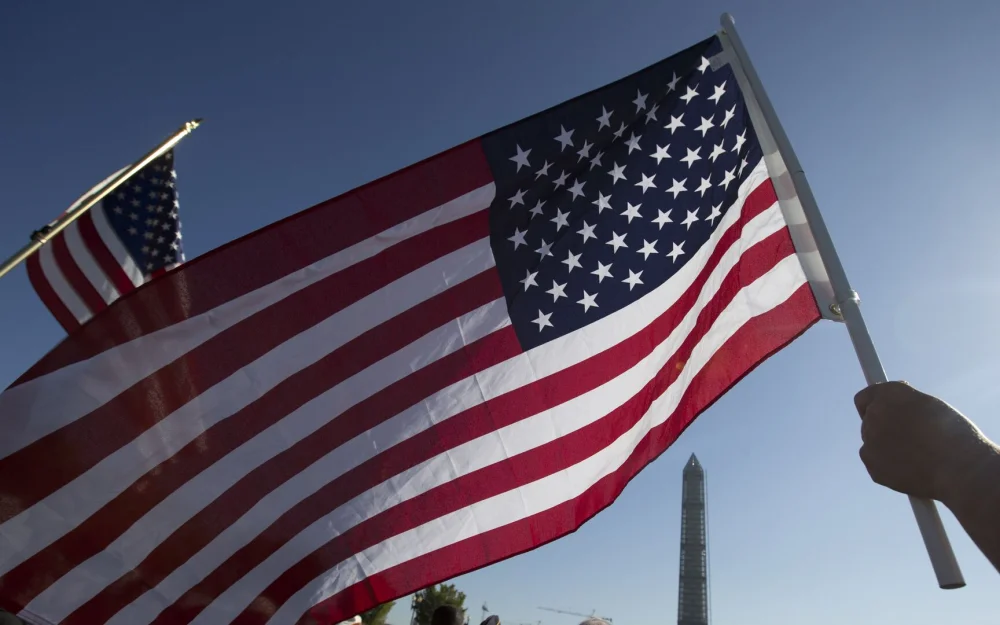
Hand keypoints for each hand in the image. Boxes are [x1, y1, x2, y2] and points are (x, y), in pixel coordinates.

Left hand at [854, 381, 988, 502]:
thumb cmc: (955, 438)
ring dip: (886, 447)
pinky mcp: (870, 461)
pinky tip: (911, 470)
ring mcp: (869, 437)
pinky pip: (874, 462)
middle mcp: (875, 412)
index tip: (878, 414)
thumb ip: (906, 404)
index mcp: (890, 393)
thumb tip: (895, 407)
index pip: (865, 397)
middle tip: (909, 441)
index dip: (873, 406)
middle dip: (884, 428)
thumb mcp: (931, 407)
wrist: (960, 468)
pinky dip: (886, 466)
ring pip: (872, 442)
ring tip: (918, 457)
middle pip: (869, 420)